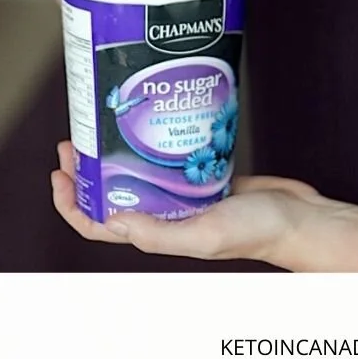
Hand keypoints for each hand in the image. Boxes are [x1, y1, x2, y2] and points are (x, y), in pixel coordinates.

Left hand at [51, 141, 324, 264]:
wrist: (296, 217)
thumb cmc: (254, 231)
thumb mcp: (203, 235)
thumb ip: (159, 233)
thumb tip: (113, 222)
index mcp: (158, 233)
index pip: (100, 224)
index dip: (73, 204)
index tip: (60, 173)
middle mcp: (164, 214)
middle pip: (111, 195)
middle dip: (85, 172)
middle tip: (73, 139)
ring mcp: (182, 194)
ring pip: (135, 176)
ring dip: (113, 156)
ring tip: (100, 128)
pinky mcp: (202, 175)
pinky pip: (166, 160)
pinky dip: (150, 144)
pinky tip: (148, 123)